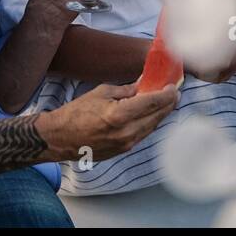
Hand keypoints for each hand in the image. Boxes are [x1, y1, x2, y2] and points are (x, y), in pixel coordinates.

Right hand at [35, 81, 179, 160]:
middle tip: (174, 93)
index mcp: (120, 115)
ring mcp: (126, 144)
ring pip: (152, 127)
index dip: (167, 94)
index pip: (153, 102)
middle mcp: (127, 132)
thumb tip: (143, 85)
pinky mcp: (123, 150)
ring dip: (160, 114)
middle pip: (157, 116)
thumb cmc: (76, 112)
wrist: (60, 138)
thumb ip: (126, 90)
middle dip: (168, 103)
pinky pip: (143, 134)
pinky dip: (149, 123)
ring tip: (165, 102)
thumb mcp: (101, 93)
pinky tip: (150, 114)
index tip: (173, 86)